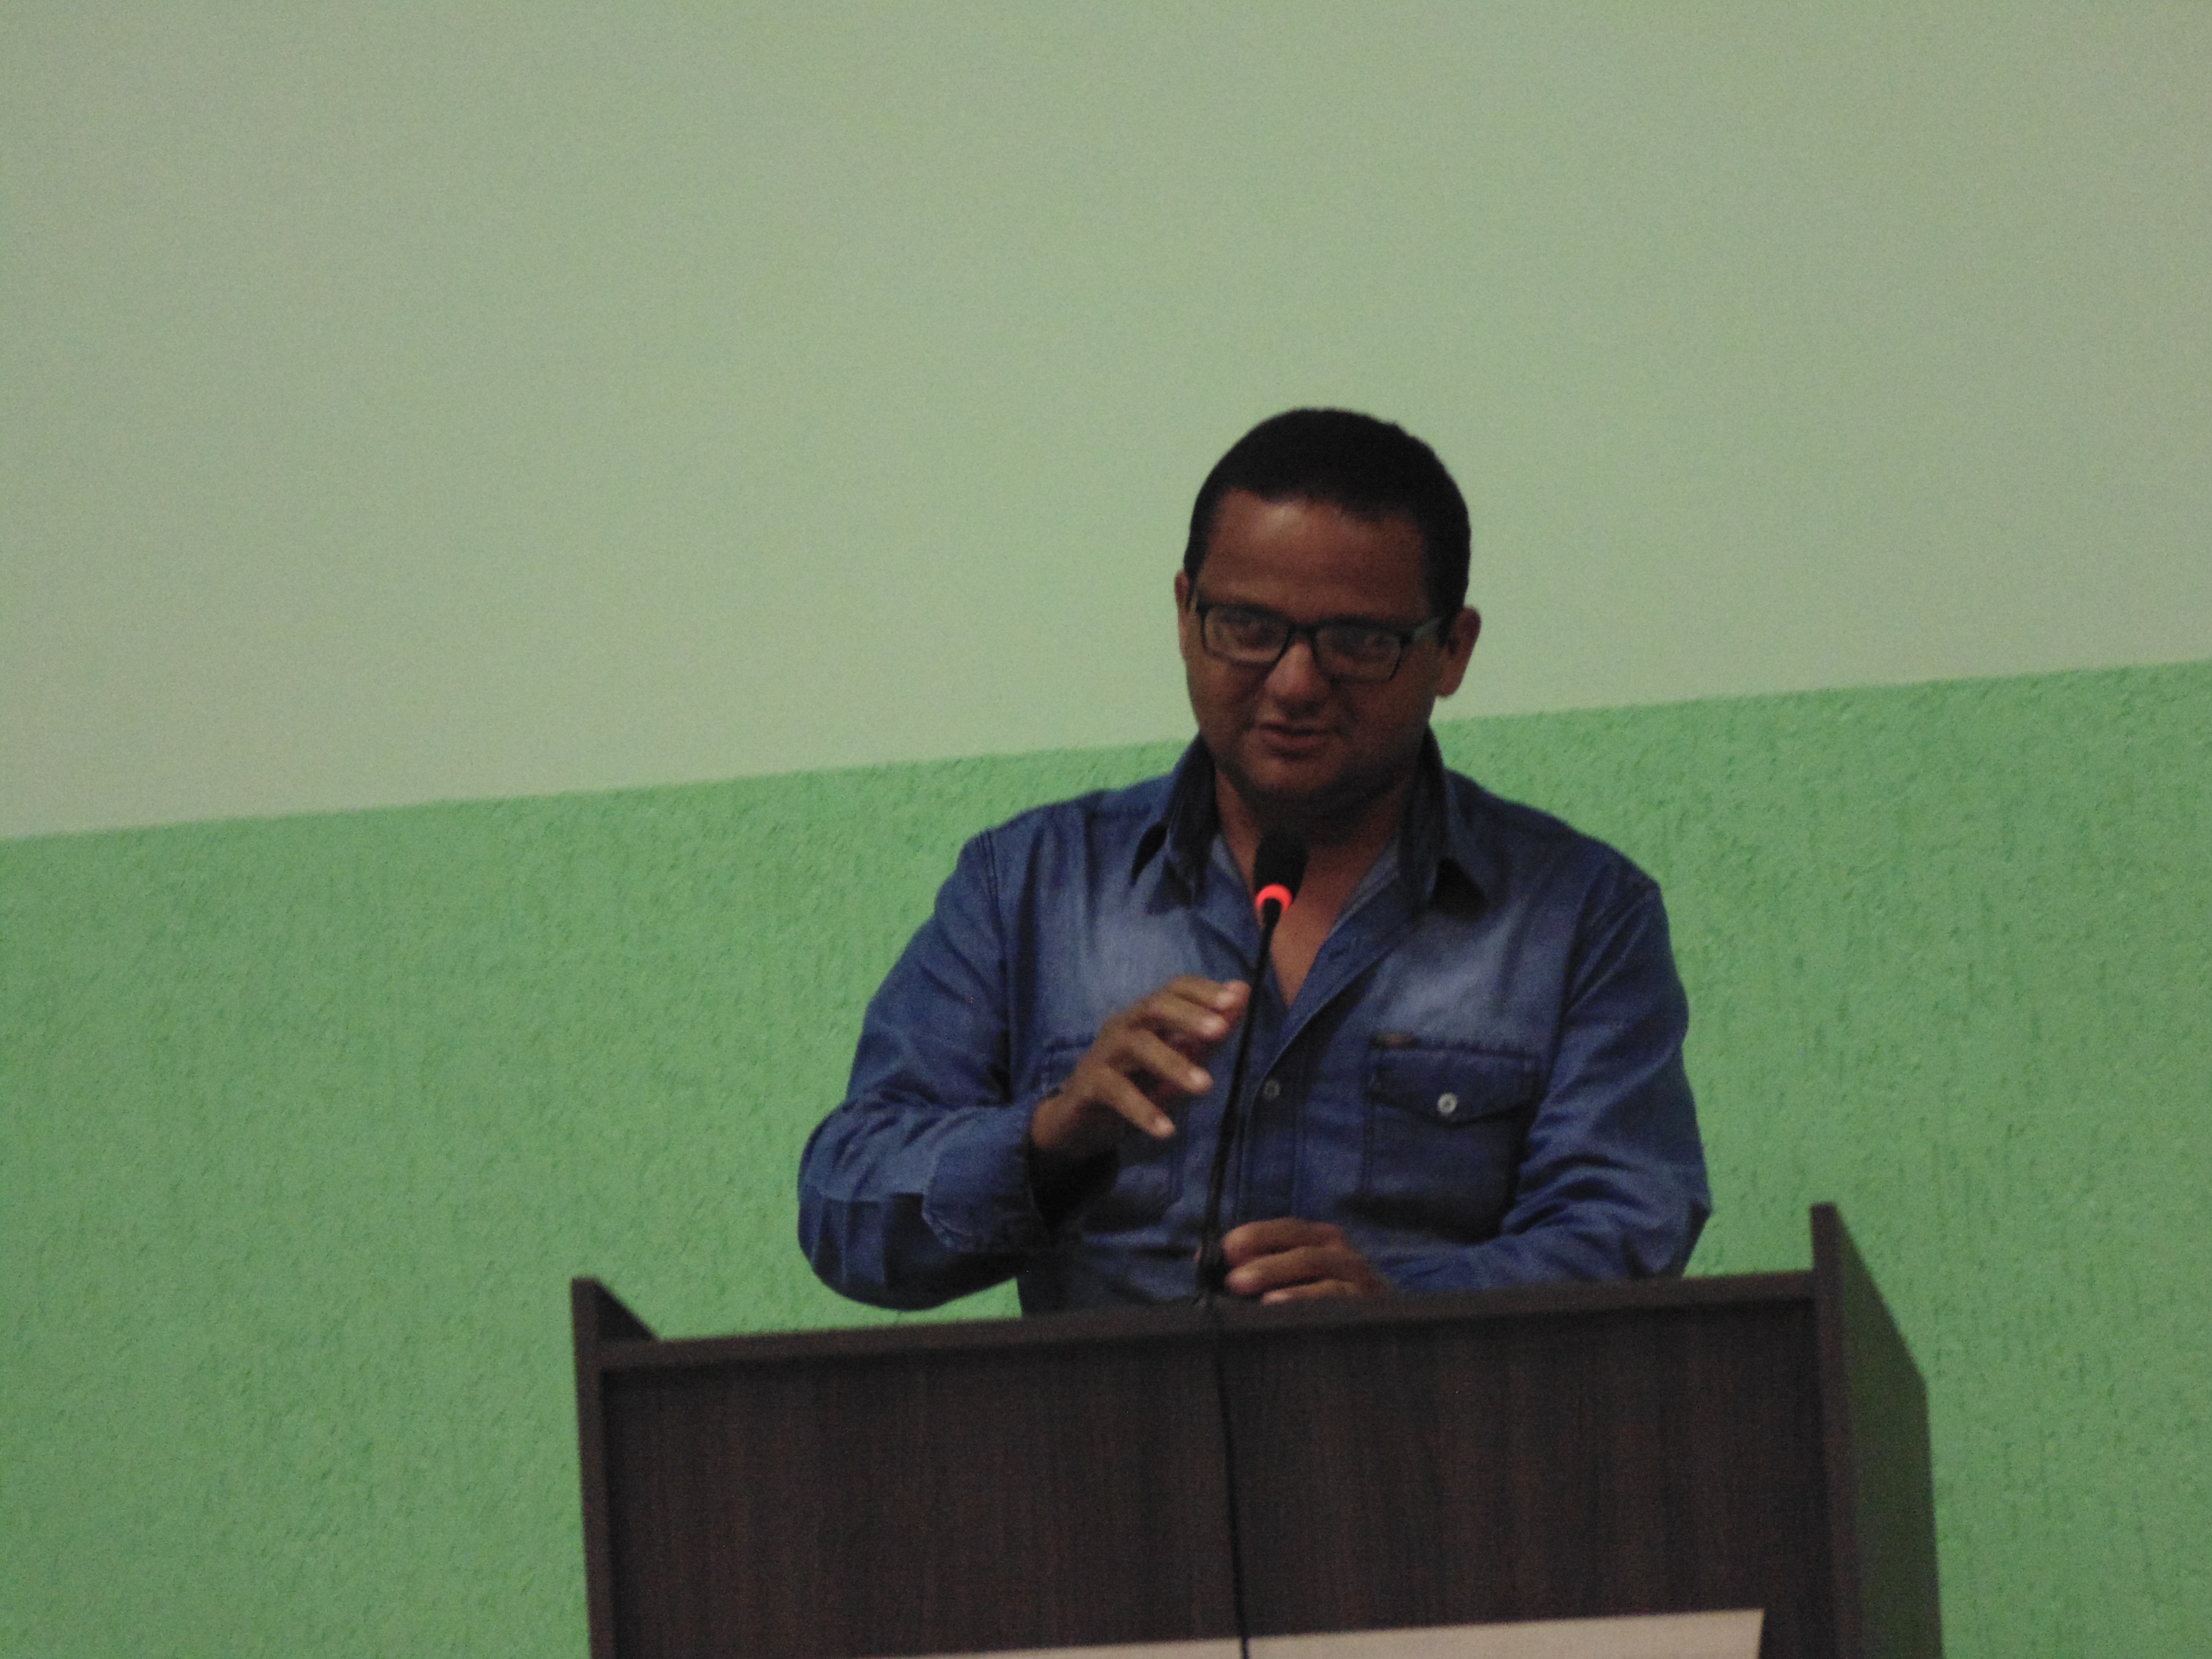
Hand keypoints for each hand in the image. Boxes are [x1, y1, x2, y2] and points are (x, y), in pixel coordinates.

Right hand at [1028, 977, 1250, 1174]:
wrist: (1079, 1118)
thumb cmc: (1135, 1081)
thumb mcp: (1177, 1058)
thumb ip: (1208, 1033)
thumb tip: (1243, 992)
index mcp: (1147, 1015)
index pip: (1174, 988)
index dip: (1203, 991)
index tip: (1235, 1001)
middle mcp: (1124, 1025)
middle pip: (1154, 1007)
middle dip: (1188, 1016)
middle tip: (1220, 1031)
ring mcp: (1104, 1052)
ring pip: (1137, 1047)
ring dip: (1173, 1064)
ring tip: (1205, 1087)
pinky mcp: (1089, 1085)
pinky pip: (1117, 1092)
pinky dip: (1143, 1110)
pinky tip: (1167, 1130)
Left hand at [1221, 1218, 1392, 1302]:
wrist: (1381, 1338)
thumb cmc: (1325, 1306)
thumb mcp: (1290, 1280)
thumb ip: (1252, 1268)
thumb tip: (1204, 1258)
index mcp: (1321, 1240)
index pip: (1287, 1229)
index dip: (1256, 1235)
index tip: (1226, 1248)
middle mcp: (1342, 1253)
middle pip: (1302, 1247)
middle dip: (1265, 1260)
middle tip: (1233, 1279)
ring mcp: (1359, 1278)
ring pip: (1319, 1268)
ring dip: (1282, 1277)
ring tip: (1252, 1292)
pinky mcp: (1371, 1306)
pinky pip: (1339, 1299)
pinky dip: (1309, 1300)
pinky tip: (1281, 1308)